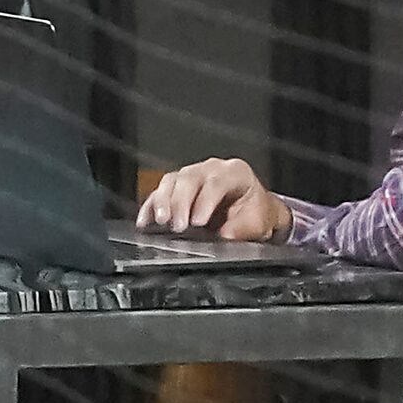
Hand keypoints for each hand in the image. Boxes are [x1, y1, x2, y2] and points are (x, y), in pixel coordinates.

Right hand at [138, 157, 293, 241]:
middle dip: (180, 202)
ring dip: (163, 202)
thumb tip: (225, 234)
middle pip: (190, 178)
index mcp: (235, 172)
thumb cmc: (255, 212)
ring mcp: (192, 175)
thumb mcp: (257, 222)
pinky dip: (151, 206)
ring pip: (172, 181)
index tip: (198, 222)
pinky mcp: (178, 186)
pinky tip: (145, 221)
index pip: (216, 183)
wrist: (252, 210)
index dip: (205, 202)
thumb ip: (242, 228)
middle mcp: (211, 169)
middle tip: (177, 225)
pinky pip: (160, 192)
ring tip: (161, 221)